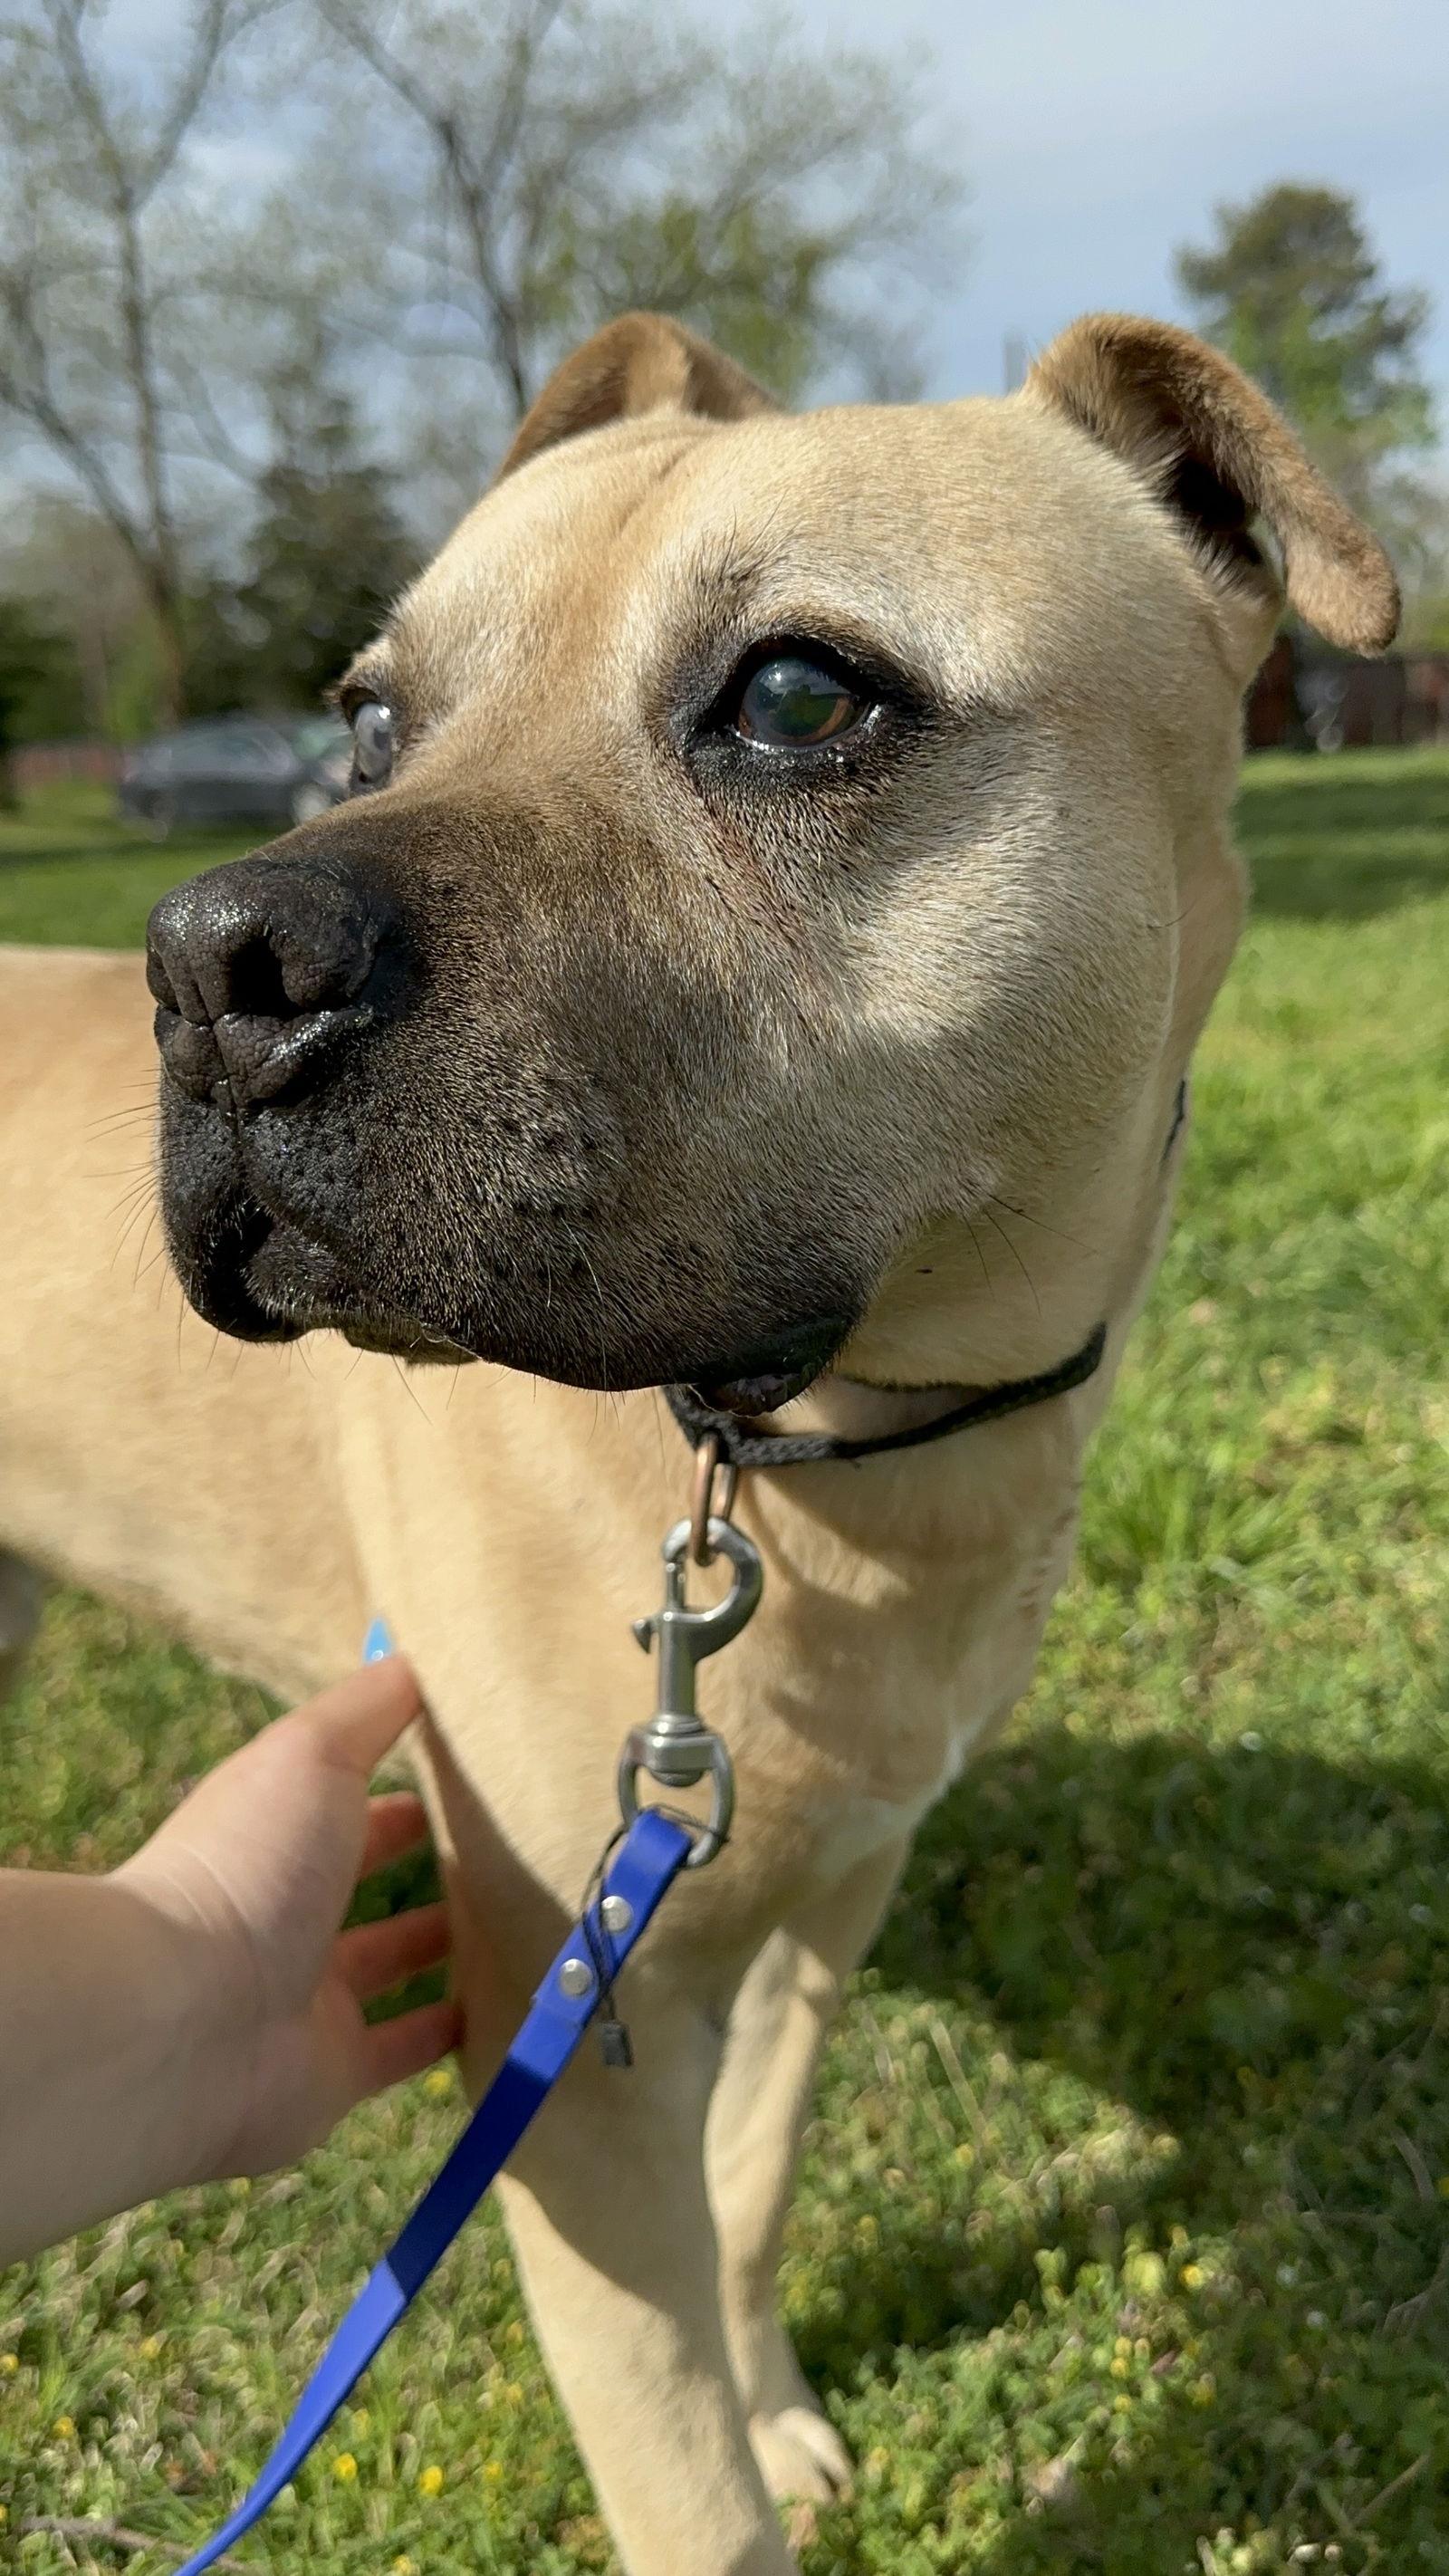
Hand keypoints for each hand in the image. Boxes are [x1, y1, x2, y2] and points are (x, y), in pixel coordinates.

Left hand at [120, 1655, 461, 2184]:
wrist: (187, 2023)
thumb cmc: (246, 1867)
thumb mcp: (312, 1753)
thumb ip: (372, 1705)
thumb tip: (424, 1654)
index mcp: (274, 1832)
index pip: (347, 1798)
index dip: (407, 1780)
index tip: (476, 1767)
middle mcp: (286, 1910)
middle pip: (367, 1879)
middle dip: (430, 1861)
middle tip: (511, 1844)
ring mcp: (309, 1994)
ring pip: (389, 1962)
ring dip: (444, 1943)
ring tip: (522, 1917)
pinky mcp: (333, 2070)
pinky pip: (402, 2047)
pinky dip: (449, 2029)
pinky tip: (501, 2007)